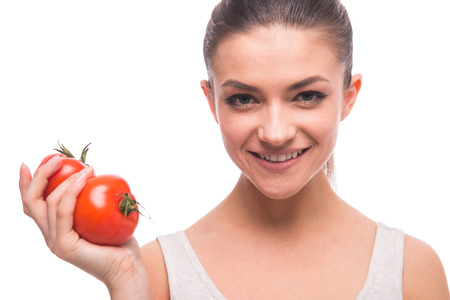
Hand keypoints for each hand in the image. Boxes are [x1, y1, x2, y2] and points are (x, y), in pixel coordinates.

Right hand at [19, 156, 150, 298]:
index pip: (33, 204)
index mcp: (55, 228)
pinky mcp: (64, 245)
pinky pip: (63, 212)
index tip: (27, 163)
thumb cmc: (120, 241)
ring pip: (48, 203)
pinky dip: (71, 190)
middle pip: (31, 201)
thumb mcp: (103, 215)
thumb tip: (93, 172)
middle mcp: (50, 235)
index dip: (25, 183)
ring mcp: (55, 241)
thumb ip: (92, 199)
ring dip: (65, 179)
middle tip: (56, 158)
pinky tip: (84, 178)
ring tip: (88, 169)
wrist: (128, 267)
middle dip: (39, 175)